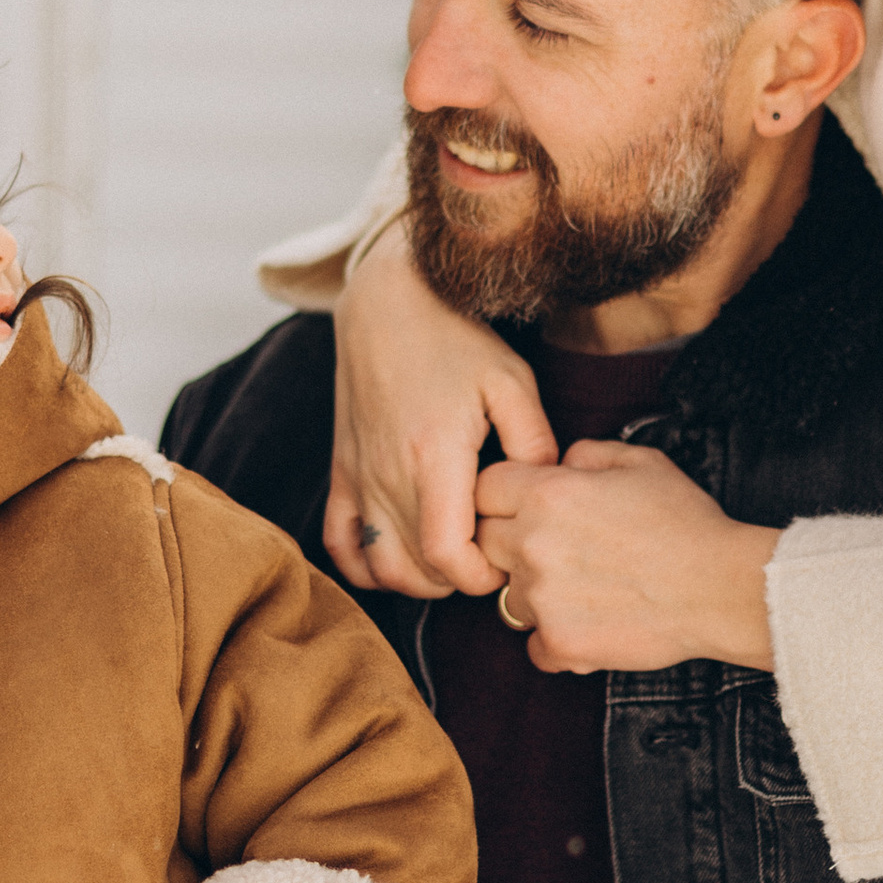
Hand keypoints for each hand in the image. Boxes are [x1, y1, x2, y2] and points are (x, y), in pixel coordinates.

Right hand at [327, 224, 555, 600]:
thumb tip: (544, 492)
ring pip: (378, 565)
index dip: (479, 577)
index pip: (446, 555)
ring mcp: (358, 474)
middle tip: (488, 560)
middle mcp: (387, 474)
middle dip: (457, 582)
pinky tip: (396, 558)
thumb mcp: (512, 381)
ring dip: (415, 581)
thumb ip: (534, 443)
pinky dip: (363, 564)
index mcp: (433, 457)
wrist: (389, 300)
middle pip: (415, 570)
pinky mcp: (342, 469)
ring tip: (450, 562)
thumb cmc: (456, 337)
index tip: (504, 563)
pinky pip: (338, 540)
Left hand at [477, 444, 777, 672]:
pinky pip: (533, 645)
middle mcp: (533, 544)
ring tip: (586, 589)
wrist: (721, 588)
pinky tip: (592, 624)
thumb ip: (588, 453)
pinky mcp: (560, 644)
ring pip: (508, 597)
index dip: (502, 496)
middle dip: (513, 544)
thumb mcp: (642, 462)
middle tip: (560, 551)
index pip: (483, 489)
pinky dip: (557, 640)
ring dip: (536, 594)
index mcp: (549, 493)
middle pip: (485, 542)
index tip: (523, 508)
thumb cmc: (687, 523)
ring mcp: (542, 599)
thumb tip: (561, 462)